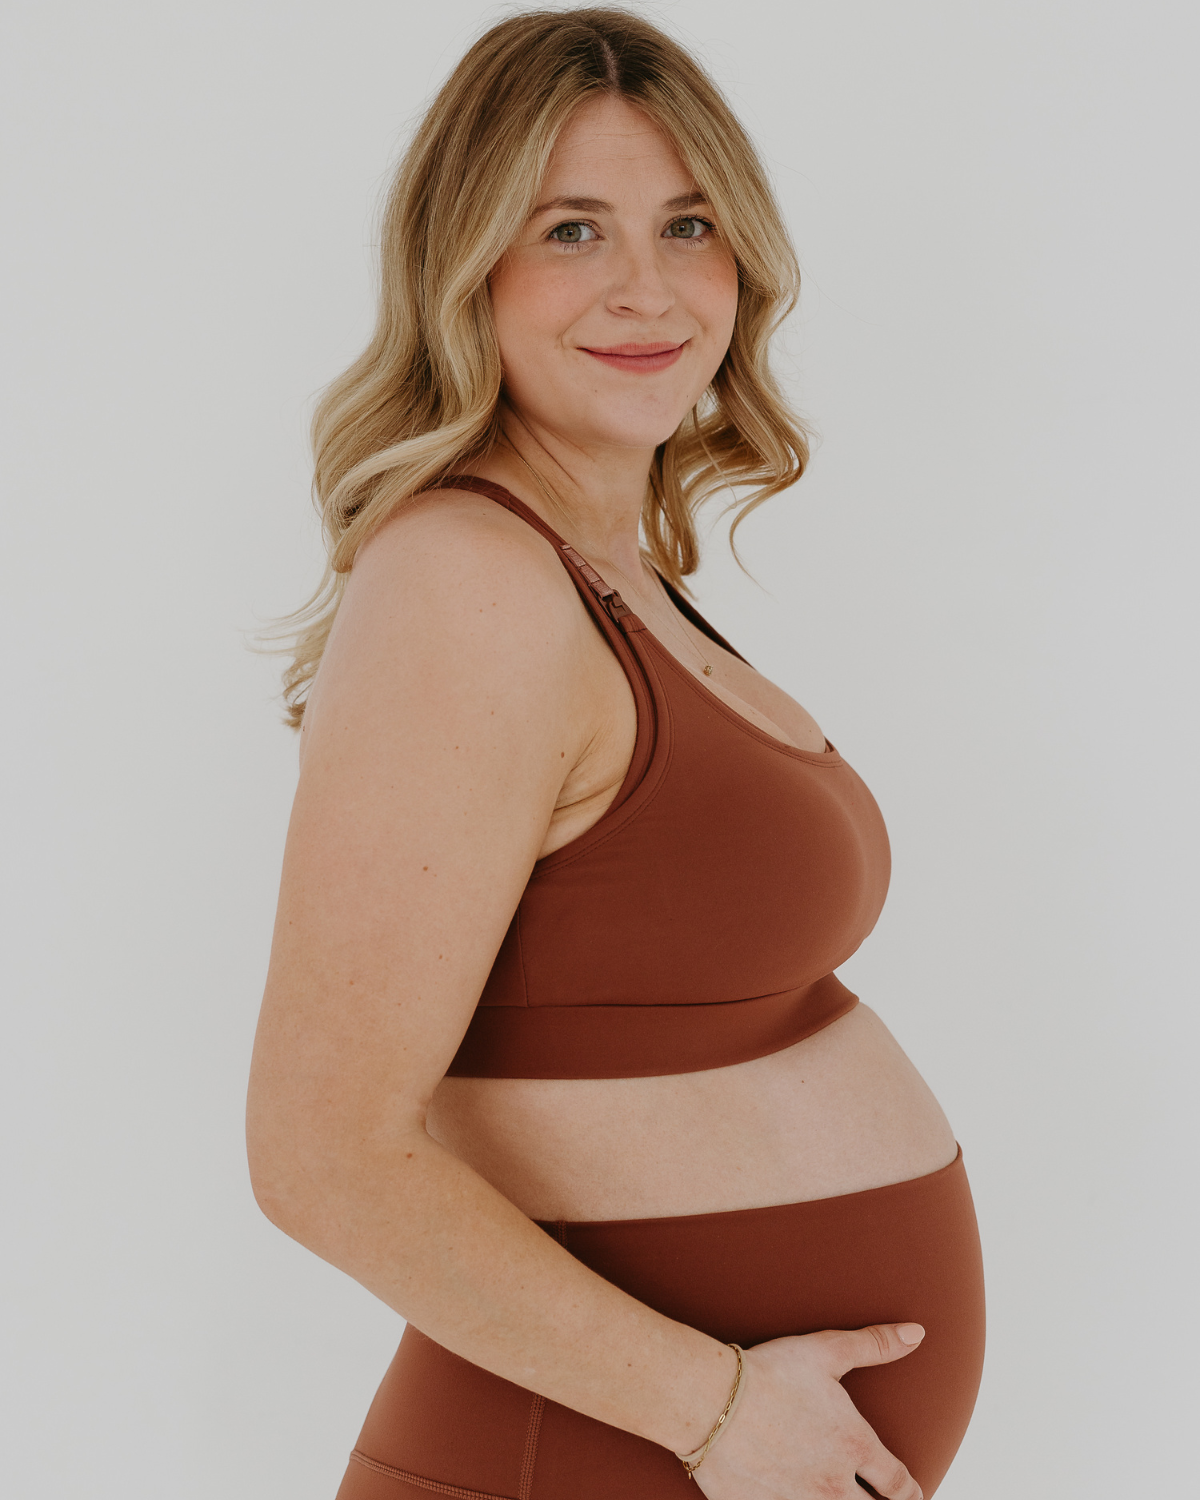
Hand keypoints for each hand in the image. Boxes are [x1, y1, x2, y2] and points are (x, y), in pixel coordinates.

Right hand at [691, 1324, 924, 1499]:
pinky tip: (797, 1499)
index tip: (911, 1493)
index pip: (898, 1484)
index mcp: (854, 1445)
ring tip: (840, 1499)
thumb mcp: (826, 1350)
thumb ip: (874, 1345)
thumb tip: (916, 1333)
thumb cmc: (770, 1372)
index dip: (909, 1491)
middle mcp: (833, 1483)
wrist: (711, 1400)